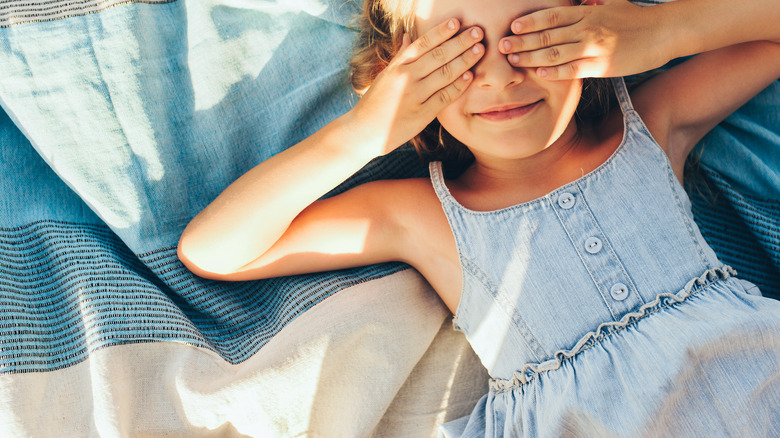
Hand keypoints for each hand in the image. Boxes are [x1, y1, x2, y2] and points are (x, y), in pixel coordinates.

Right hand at [350, 18, 484, 153]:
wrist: (363, 131)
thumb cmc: (375, 102)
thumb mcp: (385, 76)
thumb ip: (400, 57)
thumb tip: (407, 36)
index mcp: (397, 66)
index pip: (422, 43)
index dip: (441, 31)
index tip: (456, 22)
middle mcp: (406, 78)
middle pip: (439, 55)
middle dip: (460, 42)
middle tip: (478, 32)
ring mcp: (414, 96)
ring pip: (445, 73)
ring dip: (465, 60)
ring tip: (479, 50)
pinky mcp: (422, 114)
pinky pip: (445, 96)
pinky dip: (459, 85)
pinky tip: (470, 76)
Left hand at [499, 0, 668, 78]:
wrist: (663, 32)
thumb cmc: (635, 18)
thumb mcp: (611, 2)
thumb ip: (591, 0)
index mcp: (587, 12)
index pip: (552, 15)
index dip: (530, 21)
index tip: (512, 26)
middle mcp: (587, 28)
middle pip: (548, 35)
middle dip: (522, 41)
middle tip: (501, 46)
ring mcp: (594, 48)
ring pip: (556, 53)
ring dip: (531, 57)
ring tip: (513, 60)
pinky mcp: (602, 65)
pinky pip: (573, 69)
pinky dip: (555, 71)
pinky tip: (540, 73)